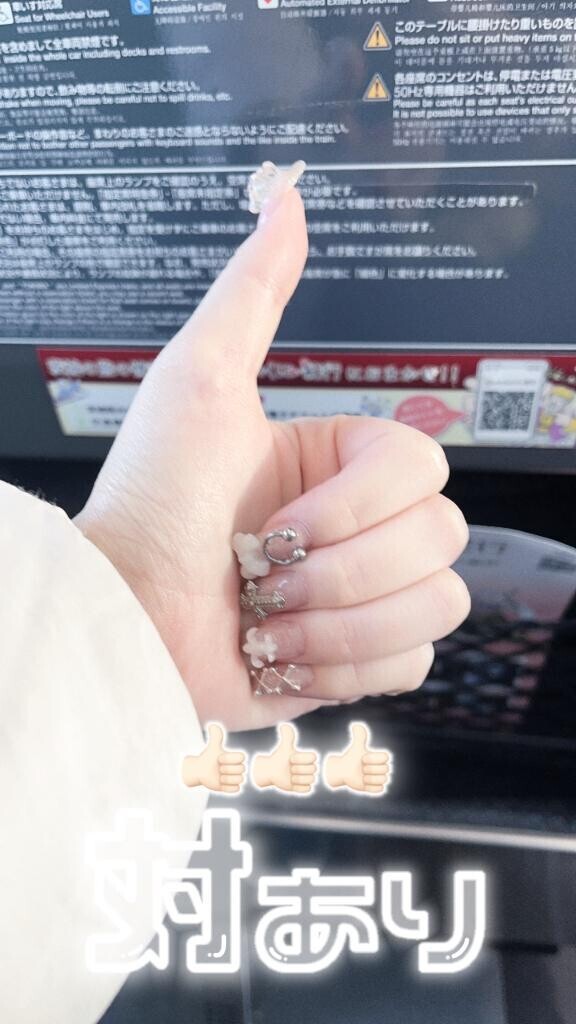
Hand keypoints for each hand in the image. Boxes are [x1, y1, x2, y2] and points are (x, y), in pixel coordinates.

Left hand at [74, 184, 470, 730]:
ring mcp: (362, 593)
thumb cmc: (152, 502)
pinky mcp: (356, 656)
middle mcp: (358, 523)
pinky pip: (413, 660)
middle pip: (443, 538)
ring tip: (271, 618)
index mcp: (337, 461)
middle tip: (269, 573)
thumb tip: (284, 196)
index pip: (425, 468)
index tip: (286, 521)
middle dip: (344, 570)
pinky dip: (345, 663)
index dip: (361, 506)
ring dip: (343, 621)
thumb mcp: (199, 381)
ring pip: (437, 603)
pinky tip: (286, 652)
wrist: (125, 621)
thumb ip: (253, 292)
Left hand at [182, 723, 245, 792]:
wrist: (201, 771)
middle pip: (241, 769)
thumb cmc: (208, 757)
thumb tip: (213, 725)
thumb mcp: (212, 746)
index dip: (229, 759)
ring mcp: (235, 778)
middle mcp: (238, 767)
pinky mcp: (231, 788)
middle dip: (227, 769)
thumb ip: (216, 735)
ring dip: (227, 779)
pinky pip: (236, 789)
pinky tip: (220, 784)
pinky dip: (227, 787)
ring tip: (218, 777)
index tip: (219, 759)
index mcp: (236, 758)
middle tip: (218, 769)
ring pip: (240, 780)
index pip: (241, 758)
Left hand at [251, 723, 317, 793]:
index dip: (301, 759)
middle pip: (312, 770)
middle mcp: (309, 767)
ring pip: (311, 780)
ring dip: (298, 779)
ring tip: (290, 777)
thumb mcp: (284, 746)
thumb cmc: (279, 757)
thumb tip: (284, 724)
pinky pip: (307, 789)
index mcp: (307, 757)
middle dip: (298, 769)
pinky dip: (298, 787)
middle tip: (289, 768)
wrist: (272, 771)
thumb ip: (287, 735)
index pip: (313, 758)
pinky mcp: (303, 788)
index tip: (290, 759)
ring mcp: (307, 778)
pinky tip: (292, 783)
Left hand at [323, 722, 391, 794]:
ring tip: (362, 777)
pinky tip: (363, 783)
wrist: (344, 771)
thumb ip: (359, 736)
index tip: (363, 759)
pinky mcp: (376, 788)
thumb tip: (356, 725)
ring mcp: (380, 778)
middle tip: (361, 768)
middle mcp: (382, 767)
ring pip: (383, 780)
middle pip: (385, 769)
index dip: (373, 759)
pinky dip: (370, 787)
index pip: (385, 758)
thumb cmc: (351, 758)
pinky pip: (379, 789)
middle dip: (370, 769)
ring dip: (370, 779)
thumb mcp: (356, 747)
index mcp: (380, 757)